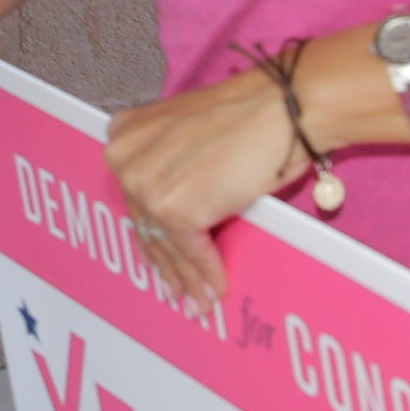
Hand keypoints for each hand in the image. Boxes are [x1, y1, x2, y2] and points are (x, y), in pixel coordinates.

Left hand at [98, 65, 308, 312]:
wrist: (284, 109)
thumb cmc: (252, 116)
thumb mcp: (189, 134)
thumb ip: (172, 164)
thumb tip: (177, 213)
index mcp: (125, 132)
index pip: (135, 195)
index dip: (150, 229)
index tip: (160, 256)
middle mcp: (125, 156)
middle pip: (146, 223)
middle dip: (166, 262)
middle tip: (178, 291)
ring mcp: (145, 184)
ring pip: (166, 244)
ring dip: (186, 278)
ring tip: (198, 301)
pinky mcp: (173, 210)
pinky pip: (191, 252)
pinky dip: (207, 273)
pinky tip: (216, 289)